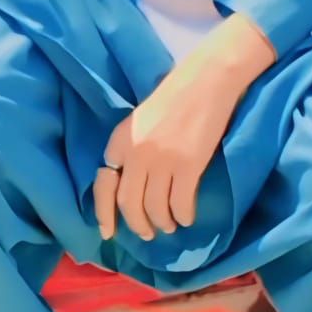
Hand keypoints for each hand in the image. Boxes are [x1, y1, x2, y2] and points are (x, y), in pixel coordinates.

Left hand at [93, 59, 238, 241]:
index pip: (103, 184)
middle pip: (129, 203)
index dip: (104, 213)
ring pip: (154, 208)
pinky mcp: (188, 165)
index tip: (109, 232)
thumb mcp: (142, 120)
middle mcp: (136, 152)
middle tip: (148, 232)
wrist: (208, 79)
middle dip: (138, 224)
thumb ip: (133, 147)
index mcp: (121, 138)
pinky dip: (183, 216)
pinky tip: (187, 216)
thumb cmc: (177, 94)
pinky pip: (180, 205)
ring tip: (170, 224)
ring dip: (163, 223)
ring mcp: (161, 160)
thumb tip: (131, 183)